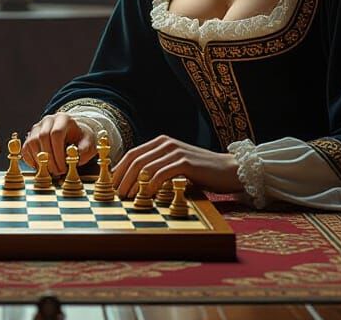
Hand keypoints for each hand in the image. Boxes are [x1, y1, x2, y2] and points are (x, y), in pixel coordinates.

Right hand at [23, 113, 96, 174]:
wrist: (72, 135)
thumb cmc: (80, 140)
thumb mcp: (88, 144)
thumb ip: (84, 150)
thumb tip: (75, 157)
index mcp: (64, 119)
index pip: (56, 133)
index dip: (58, 152)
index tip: (63, 166)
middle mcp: (48, 120)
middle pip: (43, 137)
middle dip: (50, 158)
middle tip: (57, 172)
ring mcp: (37, 128)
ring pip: (32, 142)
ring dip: (40, 160)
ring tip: (51, 171)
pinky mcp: (29, 136)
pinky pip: (26, 148)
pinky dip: (32, 160)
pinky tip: (42, 168)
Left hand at [112, 135, 243, 197]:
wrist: (229, 170)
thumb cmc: (201, 172)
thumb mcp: (176, 167)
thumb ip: (158, 169)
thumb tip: (135, 183)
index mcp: (161, 142)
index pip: (132, 154)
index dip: (119, 169)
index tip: (111, 185)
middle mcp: (166, 143)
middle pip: (135, 160)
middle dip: (122, 178)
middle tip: (116, 194)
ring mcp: (175, 151)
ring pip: (145, 167)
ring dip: (133, 184)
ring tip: (127, 198)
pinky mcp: (185, 162)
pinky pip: (161, 174)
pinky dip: (150, 185)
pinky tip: (146, 195)